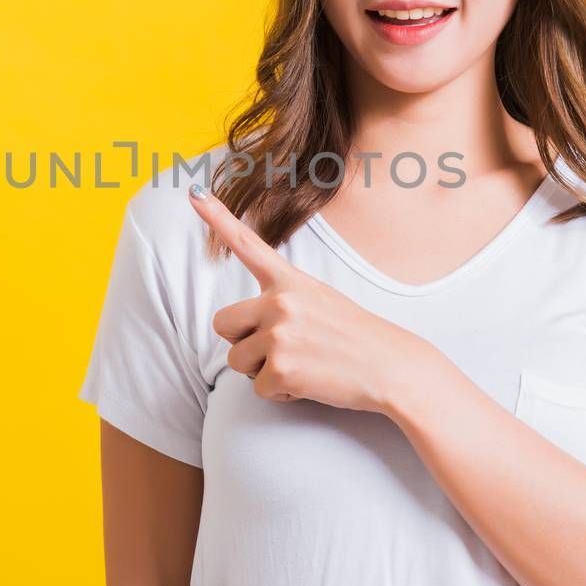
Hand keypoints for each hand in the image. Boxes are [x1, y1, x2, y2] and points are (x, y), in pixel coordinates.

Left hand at [187, 182, 428, 412]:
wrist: (392, 367)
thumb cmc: (356, 338)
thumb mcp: (321, 301)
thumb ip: (284, 303)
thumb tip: (252, 329)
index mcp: (290, 282)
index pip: (247, 244)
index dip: (217, 217)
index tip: (193, 191)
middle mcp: (280, 302)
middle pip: (223, 324)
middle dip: (241, 342)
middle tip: (279, 350)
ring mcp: (279, 335)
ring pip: (237, 360)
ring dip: (262, 371)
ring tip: (301, 365)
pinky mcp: (281, 368)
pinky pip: (258, 389)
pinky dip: (280, 393)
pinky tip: (309, 383)